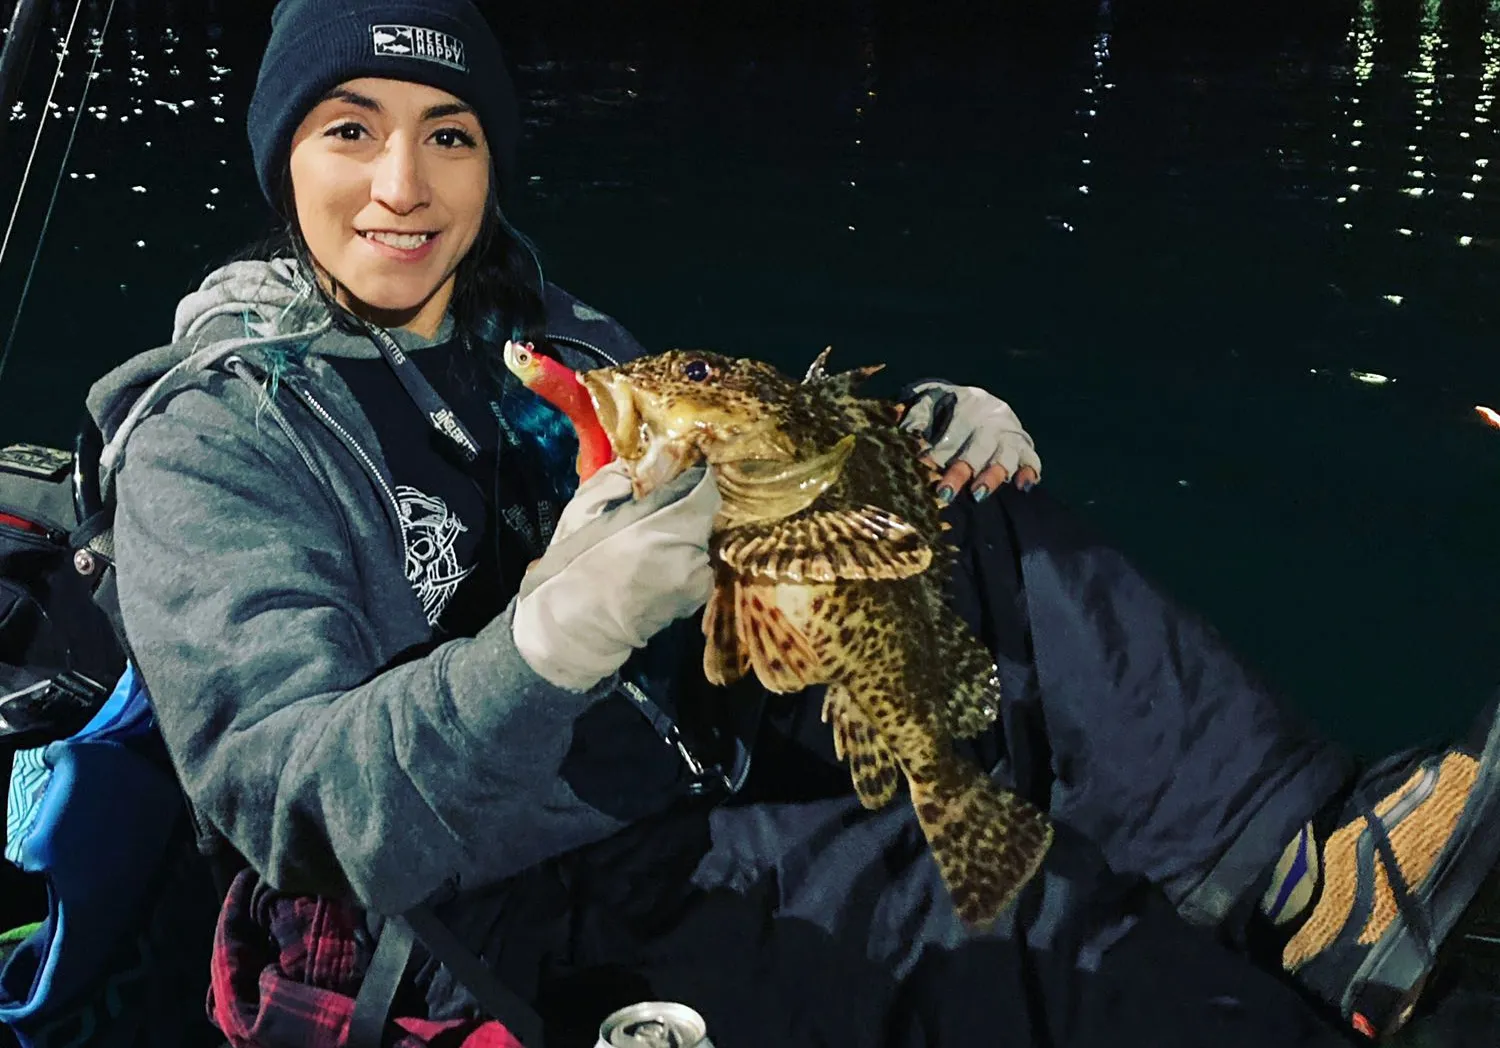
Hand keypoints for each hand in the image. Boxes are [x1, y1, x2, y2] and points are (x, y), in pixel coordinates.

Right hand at [512, 459, 719, 691]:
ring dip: (681, 537)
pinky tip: (653, 568)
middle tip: (650, 513)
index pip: (704, 488)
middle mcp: (690, 554)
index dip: (689, 477)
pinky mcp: (696, 599)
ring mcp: (697, 581)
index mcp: (662, 528)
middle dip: (680, 510)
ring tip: (646, 545)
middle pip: (701, 515)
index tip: (673, 475)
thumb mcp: (581, 510)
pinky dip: (682, 561)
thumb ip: (616, 479)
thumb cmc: (572, 567)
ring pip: (699, 541)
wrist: (573, 629)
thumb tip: (646, 458)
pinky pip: (697, 566)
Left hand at [898, 381, 1041, 502]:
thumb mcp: (930, 400)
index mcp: (967, 404)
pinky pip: (1032, 460)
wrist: (978, 400)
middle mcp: (991, 420)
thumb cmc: (947, 406)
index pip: (950, 434)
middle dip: (961, 471)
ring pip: (1005, 456)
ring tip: (979, 494)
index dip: (935, 454)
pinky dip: (1029, 473)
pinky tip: (1022, 487)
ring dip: (992, 476)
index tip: (921, 469)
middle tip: (945, 492)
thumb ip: (918, 414)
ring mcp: (1010, 434)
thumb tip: (908, 431)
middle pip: (977, 447)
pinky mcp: (1025, 447)